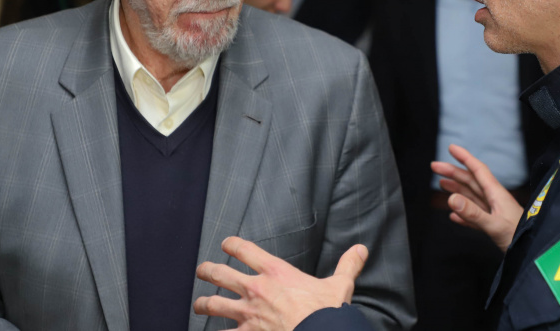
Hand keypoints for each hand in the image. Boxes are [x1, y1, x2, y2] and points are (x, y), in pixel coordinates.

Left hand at [194, 237, 367, 330]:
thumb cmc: (326, 313)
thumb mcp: (340, 285)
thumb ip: (347, 265)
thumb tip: (360, 250)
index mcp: (275, 272)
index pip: (245, 250)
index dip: (232, 245)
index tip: (226, 244)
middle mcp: (255, 289)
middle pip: (221, 274)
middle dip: (208, 271)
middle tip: (202, 270)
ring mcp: (247, 314)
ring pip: (213, 304)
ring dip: (203, 303)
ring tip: (198, 304)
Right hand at [431, 144, 523, 251]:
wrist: (534, 252)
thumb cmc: (521, 238)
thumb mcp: (495, 225)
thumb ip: (473, 213)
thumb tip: (452, 199)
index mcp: (496, 194)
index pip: (478, 170)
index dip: (465, 158)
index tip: (451, 148)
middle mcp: (495, 200)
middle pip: (471, 181)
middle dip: (453, 172)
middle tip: (435, 166)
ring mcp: (494, 212)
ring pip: (471, 196)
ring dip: (456, 189)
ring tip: (441, 184)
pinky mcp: (494, 226)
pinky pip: (474, 216)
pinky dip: (463, 213)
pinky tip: (454, 215)